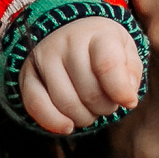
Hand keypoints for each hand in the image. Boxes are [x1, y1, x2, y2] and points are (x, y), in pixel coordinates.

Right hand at [19, 18, 143, 135]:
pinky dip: (53, 122)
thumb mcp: (126, 51)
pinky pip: (35, 105)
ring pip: (65, 103)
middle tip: (108, 103)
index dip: (120, 90)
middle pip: (89, 92)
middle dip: (104, 107)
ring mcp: (44, 57)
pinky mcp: (27, 74)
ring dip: (84, 117)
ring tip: (90, 109)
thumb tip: (127, 98)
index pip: (107, 64)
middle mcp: (67, 42)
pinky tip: (67, 126)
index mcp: (97, 34)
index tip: (128, 101)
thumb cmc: (102, 47)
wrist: (69, 32)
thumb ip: (131, 73)